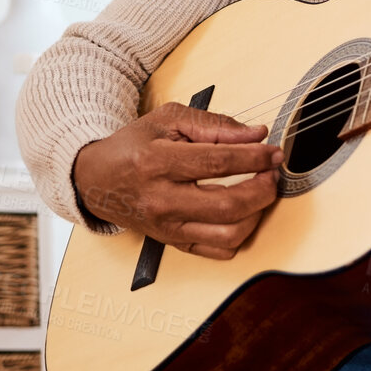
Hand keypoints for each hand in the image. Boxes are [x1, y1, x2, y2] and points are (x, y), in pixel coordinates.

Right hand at [71, 102, 282, 259]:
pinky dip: (240, 234)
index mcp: (157, 163)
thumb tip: (256, 135)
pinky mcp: (172, 243)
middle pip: (228, 206)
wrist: (96, 180)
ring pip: (227, 235)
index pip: (218, 163)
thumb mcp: (168, 119)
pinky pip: (217, 251)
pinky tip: (243, 212)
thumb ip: (215, 125)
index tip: (274, 152)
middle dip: (263, 189)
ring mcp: (167, 228)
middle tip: (272, 173)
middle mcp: (161, 201)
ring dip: (256, 213)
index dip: (255, 158)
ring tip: (260, 191)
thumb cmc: (133, 146)